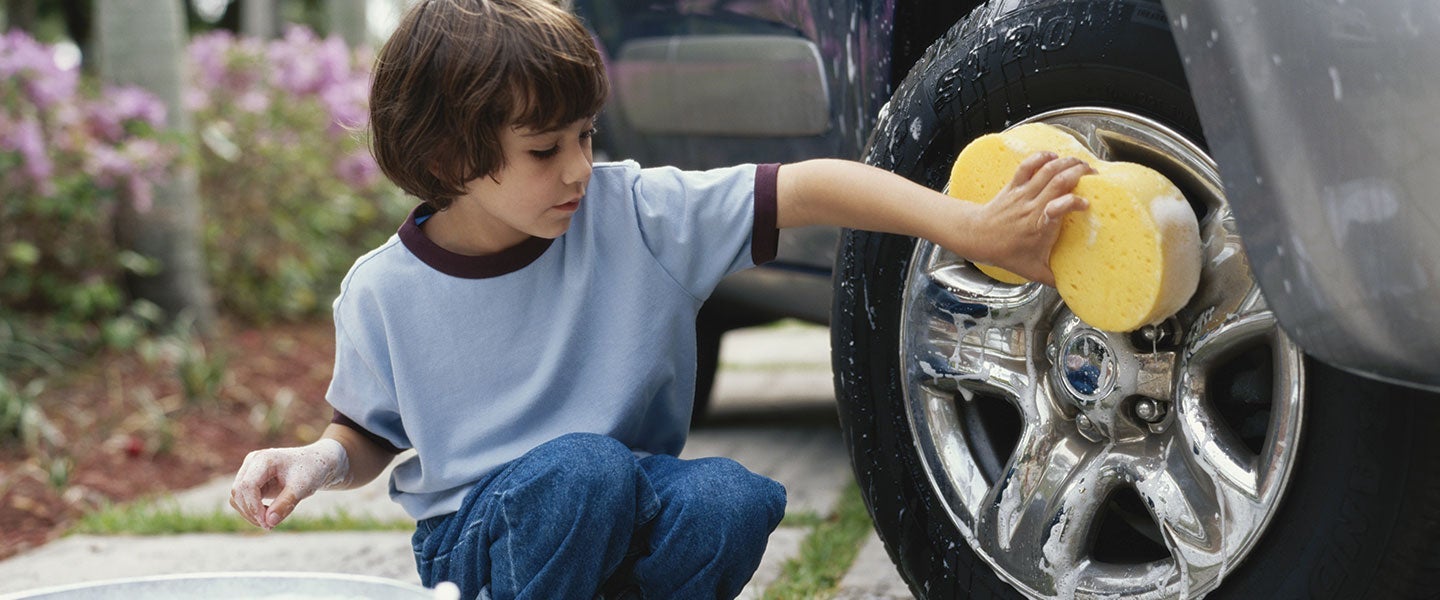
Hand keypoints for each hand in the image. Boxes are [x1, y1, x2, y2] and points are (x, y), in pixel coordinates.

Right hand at [229, 438, 348, 529]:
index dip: (254, 507)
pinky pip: (242, 500)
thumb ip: (286, 503)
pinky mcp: (250, 481)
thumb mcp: (303, 487)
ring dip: (250, 513)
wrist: (316, 464)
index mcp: (264, 459)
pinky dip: (252, 511)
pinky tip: (269, 514)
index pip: (247, 485)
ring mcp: (249, 471)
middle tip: (271, 526)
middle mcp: (252, 462)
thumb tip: (268, 522)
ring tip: (272, 521)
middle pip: (238, 492)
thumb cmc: (312, 471)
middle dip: (252, 512)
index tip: (267, 523)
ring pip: (237, 498)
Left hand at [969, 152, 1091, 285]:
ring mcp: (1022, 194)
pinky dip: (1041, 157)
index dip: (1074, 203)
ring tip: (1081, 163)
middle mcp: (1031, 206)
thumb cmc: (1005, 253)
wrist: (977, 237)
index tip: (1086, 205)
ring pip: (1046, 170)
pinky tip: (1053, 155)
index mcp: (1039, 226)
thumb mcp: (1033, 271)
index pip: (1059, 208)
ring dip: (1066, 162)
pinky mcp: (1014, 186)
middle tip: (1094, 175)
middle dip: (1079, 173)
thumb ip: (1055, 278)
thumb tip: (1076, 287)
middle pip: (1057, 181)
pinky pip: (1027, 166)